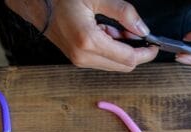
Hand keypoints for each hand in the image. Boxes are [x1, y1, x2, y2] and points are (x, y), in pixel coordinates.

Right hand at [5, 0, 158, 71]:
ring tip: (116, 27)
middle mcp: (83, 56)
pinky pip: (102, 60)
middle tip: (136, 32)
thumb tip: (142, 28)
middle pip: (123, 66)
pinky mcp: (76, 59)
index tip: (155, 45)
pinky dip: (111, 49)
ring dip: (122, 50)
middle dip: (135, 52)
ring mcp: (78, 60)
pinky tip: (106, 32)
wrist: (36, 2)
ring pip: (113, 65)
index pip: (128, 59)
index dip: (146, 53)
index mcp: (88, 41)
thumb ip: (123, 12)